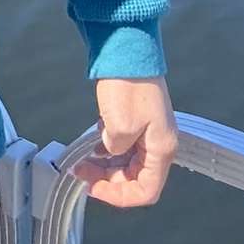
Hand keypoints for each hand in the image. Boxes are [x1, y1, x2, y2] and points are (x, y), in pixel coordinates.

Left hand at [68, 75, 177, 207]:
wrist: (127, 46)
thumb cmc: (128, 83)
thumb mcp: (118, 125)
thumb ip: (114, 150)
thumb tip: (109, 151)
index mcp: (161, 148)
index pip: (146, 191)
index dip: (119, 196)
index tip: (94, 188)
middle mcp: (159, 142)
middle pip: (135, 178)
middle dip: (108, 179)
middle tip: (82, 172)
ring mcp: (148, 130)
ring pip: (127, 162)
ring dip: (105, 165)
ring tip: (82, 160)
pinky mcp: (137, 119)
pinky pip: (123, 145)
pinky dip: (106, 149)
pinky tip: (92, 143)